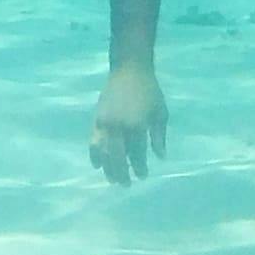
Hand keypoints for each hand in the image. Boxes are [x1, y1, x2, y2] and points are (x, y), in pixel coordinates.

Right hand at [89, 63, 167, 182]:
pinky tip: (98, 165)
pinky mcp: (96, 120)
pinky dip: (95, 155)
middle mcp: (119, 127)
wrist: (129, 70)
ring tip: (113, 179)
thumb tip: (160, 158)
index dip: (140, 167)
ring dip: (107, 168)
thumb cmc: (150, 91)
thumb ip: (159, 137)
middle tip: (126, 185)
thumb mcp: (161, 113)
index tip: (143, 176)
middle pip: (118, 157)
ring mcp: (105, 124)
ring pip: (103, 153)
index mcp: (137, 126)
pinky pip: (93, 142)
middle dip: (122, 173)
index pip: (137, 153)